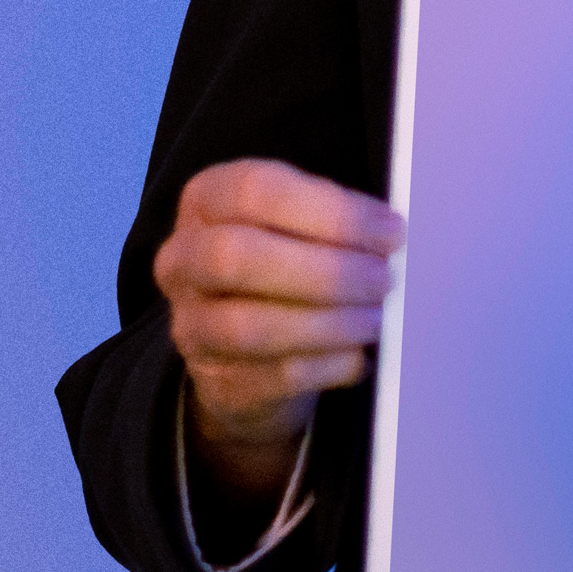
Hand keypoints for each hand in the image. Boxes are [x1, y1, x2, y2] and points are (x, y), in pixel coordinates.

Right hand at [154, 160, 404, 494]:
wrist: (242, 348)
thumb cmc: (281, 265)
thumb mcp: (296, 225)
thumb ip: (334, 221)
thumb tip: (390, 235)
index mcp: (207, 200)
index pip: (257, 192)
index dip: (331, 212)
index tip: (388, 230)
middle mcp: (182, 259)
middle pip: (238, 256)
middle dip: (325, 270)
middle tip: (382, 279)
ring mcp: (190, 323)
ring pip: (250, 326)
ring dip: (328, 323)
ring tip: (375, 319)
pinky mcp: (213, 379)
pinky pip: (273, 376)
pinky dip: (327, 365)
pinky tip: (358, 357)